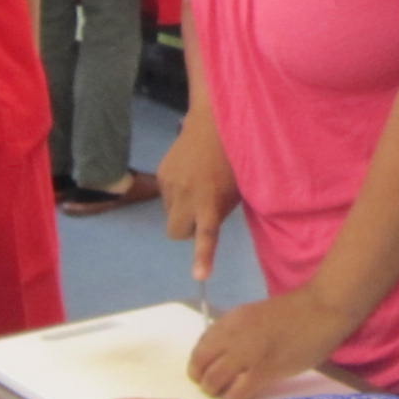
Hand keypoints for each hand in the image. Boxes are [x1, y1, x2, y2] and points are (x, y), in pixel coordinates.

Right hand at [160, 117, 241, 281]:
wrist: (214, 121)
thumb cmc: (234, 159)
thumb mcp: (236, 190)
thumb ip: (220, 210)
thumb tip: (205, 226)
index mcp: (210, 201)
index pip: (207, 235)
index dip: (203, 257)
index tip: (200, 276)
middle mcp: (187, 196)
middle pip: (176, 233)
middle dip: (186, 231)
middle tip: (202, 214)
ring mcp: (170, 185)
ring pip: (170, 212)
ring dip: (182, 207)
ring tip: (199, 184)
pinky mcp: (162, 173)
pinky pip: (166, 195)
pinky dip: (176, 192)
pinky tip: (190, 173)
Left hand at [188, 288, 359, 398]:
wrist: (322, 309)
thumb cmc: (297, 312)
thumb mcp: (256, 315)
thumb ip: (237, 332)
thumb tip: (223, 355)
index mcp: (231, 319)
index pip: (200, 347)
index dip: (200, 363)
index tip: (208, 370)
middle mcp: (233, 335)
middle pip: (200, 365)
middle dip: (202, 379)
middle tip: (213, 386)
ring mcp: (247, 353)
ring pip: (213, 380)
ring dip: (216, 390)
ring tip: (227, 391)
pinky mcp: (264, 370)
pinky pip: (237, 392)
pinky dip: (235, 397)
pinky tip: (244, 393)